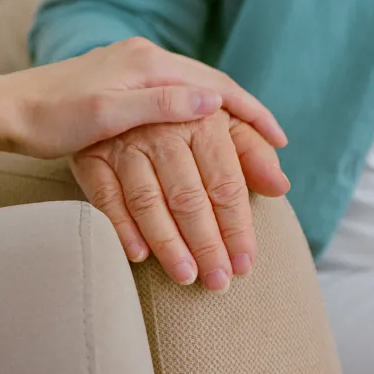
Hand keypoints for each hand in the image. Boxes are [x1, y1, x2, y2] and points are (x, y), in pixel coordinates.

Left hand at [0, 36, 286, 158]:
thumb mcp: (106, 113)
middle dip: (244, 115)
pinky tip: (204, 130)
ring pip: (194, 90)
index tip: (277, 139)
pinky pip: (175, 95)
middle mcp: (145, 59)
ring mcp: (133, 69)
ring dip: (223, 116)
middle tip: (274, 146)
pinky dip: (198, 113)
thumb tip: (213, 101)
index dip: (250, 113)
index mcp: (148, 63)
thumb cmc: (50, 118)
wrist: (4, 109)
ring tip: (248, 143)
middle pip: (211, 84)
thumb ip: (160, 104)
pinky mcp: (121, 82)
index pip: (215, 84)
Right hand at [73, 109, 289, 291]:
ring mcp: (125, 143)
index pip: (225, 184)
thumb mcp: (225, 125)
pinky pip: (106, 197)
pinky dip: (122, 228)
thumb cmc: (187, 118)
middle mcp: (163, 130)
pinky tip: (139, 256)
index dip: (237, 228)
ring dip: (168, 244)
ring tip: (186, 276)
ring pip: (148, 201)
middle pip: (189, 197)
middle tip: (217, 282)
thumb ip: (253, 155)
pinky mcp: (92, 156)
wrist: (126, 91)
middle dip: (206, 245)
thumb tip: (280, 187)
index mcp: (204, 121)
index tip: (245, 264)